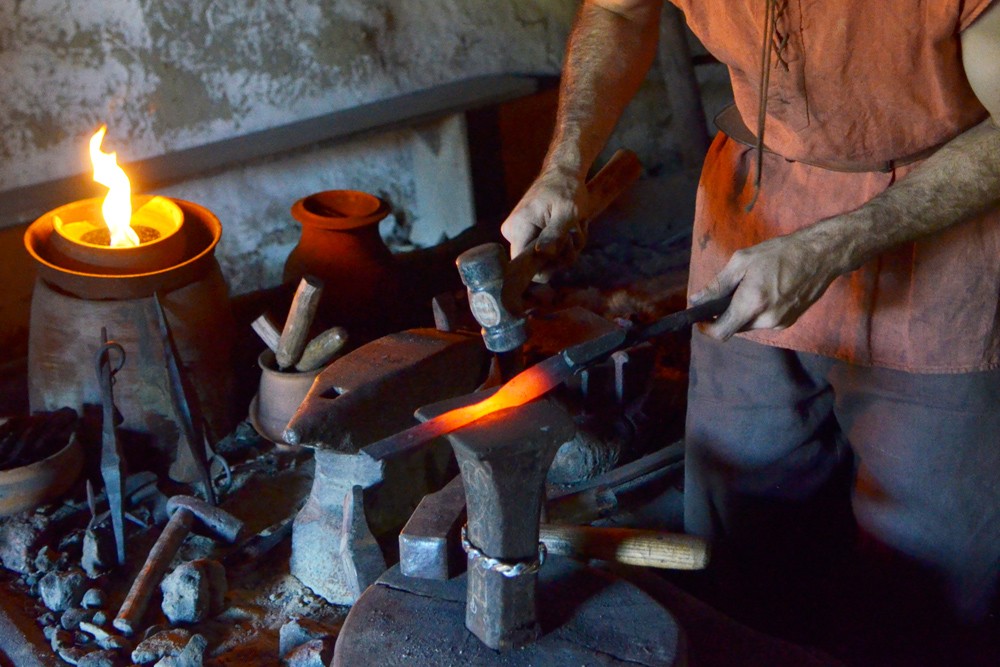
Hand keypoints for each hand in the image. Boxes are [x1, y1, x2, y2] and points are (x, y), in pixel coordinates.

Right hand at [501, 166, 590, 276]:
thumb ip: (554, 235)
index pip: (525, 267)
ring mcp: (521, 235)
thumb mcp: (566, 213)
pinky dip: (565, 242)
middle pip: (540, 265)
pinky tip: (570, 226)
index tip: (564, 247)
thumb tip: (541, 254)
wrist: (563, 173)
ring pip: (548, 259)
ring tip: (575, 226)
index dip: (548, 265)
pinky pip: (549, 250)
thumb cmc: (566, 189)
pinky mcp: (529, 234)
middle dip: (564, 253)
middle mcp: (513, 234)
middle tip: (575, 234)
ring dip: (569, 246)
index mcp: (517, 229)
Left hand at [690, 227, 850, 339]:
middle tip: (727, 291)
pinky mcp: (788, 322)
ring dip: (741, 311)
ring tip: (750, 286)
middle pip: (733, 328)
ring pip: (748, 325)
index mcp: (752, 304)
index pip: (721, 332)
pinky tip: (765, 290)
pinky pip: (762, 322)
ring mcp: (779, 323)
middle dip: (725, 314)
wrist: (820, 255)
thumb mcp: (742, 262)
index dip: (706, 328)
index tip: (699, 318)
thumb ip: (717, 285)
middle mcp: (766, 320)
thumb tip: (695, 300)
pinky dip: (756, 311)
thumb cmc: (780, 253)